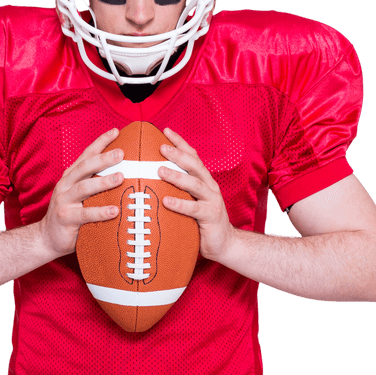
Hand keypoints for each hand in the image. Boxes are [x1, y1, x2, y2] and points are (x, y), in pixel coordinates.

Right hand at [39, 129, 123, 257]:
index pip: (86, 155)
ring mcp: (64, 201)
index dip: (100, 142)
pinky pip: (85, 214)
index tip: (116, 131)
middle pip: (85, 167)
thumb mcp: (80, 196)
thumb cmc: (71, 215)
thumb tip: (124, 174)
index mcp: (71, 177)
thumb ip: (95, 184)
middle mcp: (66, 185)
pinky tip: (114, 211)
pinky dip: (100, 212)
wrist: (47, 237)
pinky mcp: (66, 218)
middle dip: (103, 158)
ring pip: (84, 187)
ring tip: (121, 178)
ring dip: (103, 181)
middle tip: (121, 153)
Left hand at [159, 128, 234, 262]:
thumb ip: (178, 190)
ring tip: (160, 170)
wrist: (224, 244)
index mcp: (204, 181)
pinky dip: (180, 204)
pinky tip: (166, 201)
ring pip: (194, 184)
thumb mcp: (190, 202)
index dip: (181, 142)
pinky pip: (194, 209)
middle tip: (161, 146)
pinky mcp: (211, 217)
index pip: (193, 156)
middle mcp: (210, 187)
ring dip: (177, 176)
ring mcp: (212, 201)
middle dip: (178, 154)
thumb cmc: (202, 222)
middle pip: (195, 165)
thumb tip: (150, 180)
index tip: (165, 130)